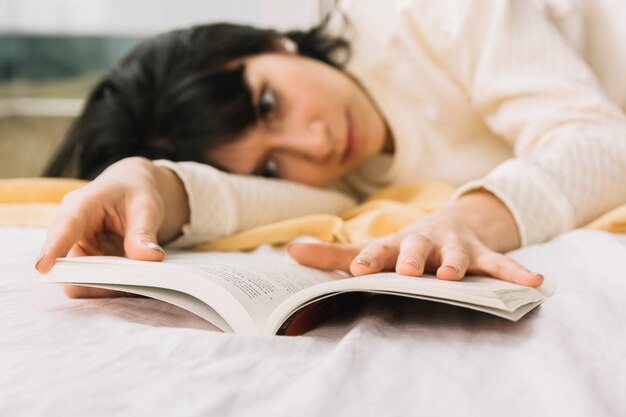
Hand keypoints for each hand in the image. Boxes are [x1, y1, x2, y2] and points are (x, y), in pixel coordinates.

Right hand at [35, 157, 189, 297]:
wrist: (135, 192)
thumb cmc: (136, 192)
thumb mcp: (146, 206)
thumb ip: (144, 232)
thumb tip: (150, 258)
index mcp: (81, 205)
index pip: (64, 227)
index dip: (53, 247)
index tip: (42, 267)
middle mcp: (73, 231)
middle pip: (68, 264)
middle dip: (92, 278)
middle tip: (126, 283)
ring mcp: (80, 250)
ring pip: (81, 279)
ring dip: (105, 286)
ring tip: (135, 282)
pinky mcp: (90, 265)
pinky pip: (95, 284)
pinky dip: (113, 288)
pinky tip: (133, 284)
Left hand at [288, 192, 543, 286]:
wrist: (449, 223)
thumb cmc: (401, 246)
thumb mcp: (370, 251)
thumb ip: (332, 256)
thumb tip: (289, 252)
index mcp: (395, 246)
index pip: (378, 252)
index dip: (368, 260)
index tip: (357, 272)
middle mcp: (424, 243)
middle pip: (417, 249)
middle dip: (413, 258)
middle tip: (409, 270)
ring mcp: (454, 247)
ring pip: (456, 254)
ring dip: (457, 263)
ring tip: (456, 273)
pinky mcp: (481, 254)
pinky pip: (500, 263)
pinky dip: (515, 272)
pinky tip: (535, 282)